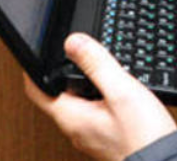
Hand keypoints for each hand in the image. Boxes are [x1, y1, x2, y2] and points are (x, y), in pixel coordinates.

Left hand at [24, 33, 176, 160]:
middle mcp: (77, 128)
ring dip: (84, 80)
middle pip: (59, 93)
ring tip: (99, 63)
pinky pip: (94, 108)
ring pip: (79, 100)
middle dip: (64, 70)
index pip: (37, 90)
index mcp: (72, 117)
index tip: (38, 50)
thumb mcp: (120, 90)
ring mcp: (92, 133)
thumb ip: (97, 64)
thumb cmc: (142, 135)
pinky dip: (99, 91)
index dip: (33, 68)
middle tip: (75, 50)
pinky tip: (117, 86)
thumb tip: (73, 41)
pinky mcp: (107, 134)